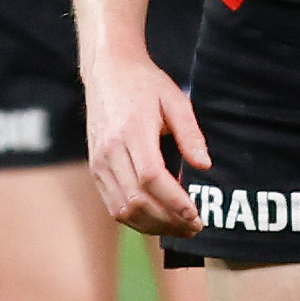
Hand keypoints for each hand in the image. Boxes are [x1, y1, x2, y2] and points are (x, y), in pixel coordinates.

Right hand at [84, 52, 206, 236]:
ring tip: (180, 229)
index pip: (151, 178)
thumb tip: (204, 166)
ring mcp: (98, 162)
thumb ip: (190, 133)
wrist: (107, 71)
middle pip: (136, 200)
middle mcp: (110, 150)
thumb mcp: (175, 99)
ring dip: (152, 226)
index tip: (197, 215)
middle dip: (168, 221)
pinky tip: (158, 220)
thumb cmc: (145, 83)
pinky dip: (135, 219)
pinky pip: (112, 204)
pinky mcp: (95, 168)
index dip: (174, 202)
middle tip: (195, 228)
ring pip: (122, 209)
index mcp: (132, 131)